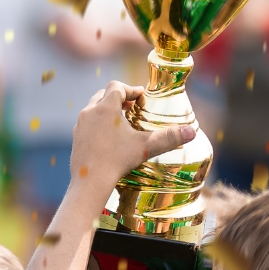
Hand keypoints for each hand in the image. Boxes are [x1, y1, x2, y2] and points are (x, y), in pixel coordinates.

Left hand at [71, 82, 195, 190]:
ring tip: (121, 120)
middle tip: (132, 106)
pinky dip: (98, 124)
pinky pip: (87, 124)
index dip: (131, 89)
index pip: (117, 86)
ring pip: (93, 109)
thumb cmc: (117, 161)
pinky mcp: (76, 139)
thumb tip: (192, 132)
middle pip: (103, 94)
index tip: (141, 96)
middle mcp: (89, 112)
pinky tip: (108, 137)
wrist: (90, 182)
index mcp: (105, 107)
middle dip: (119, 97)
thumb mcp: (146, 147)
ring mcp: (80, 126)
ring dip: (107, 110)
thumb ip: (169, 137)